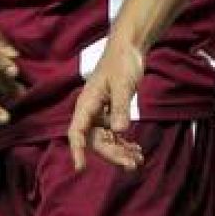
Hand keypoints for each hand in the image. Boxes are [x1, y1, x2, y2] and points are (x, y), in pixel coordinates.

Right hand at [67, 40, 146, 172]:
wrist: (129, 48)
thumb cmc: (122, 62)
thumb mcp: (123, 84)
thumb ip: (120, 107)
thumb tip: (119, 130)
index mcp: (86, 104)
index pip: (77, 132)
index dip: (77, 150)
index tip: (81, 168)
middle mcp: (90, 111)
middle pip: (95, 140)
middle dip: (112, 154)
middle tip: (131, 165)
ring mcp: (101, 113)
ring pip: (106, 139)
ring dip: (120, 151)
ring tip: (138, 161)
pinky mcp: (111, 112)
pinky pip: (114, 133)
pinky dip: (124, 142)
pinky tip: (136, 150)